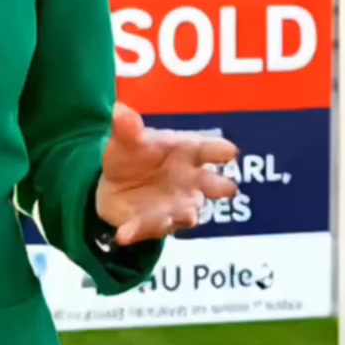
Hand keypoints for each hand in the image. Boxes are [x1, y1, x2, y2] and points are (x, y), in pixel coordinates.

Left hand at [94, 101, 239, 245]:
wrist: (114, 185)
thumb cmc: (134, 155)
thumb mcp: (127, 140)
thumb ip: (127, 129)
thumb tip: (120, 110)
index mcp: (186, 153)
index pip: (208, 149)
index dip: (220, 150)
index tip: (230, 152)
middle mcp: (190, 181)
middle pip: (211, 184)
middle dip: (218, 186)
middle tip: (228, 188)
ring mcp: (178, 205)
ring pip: (186, 212)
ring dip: (182, 214)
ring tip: (180, 215)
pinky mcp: (158, 224)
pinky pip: (150, 229)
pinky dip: (137, 231)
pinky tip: (123, 234)